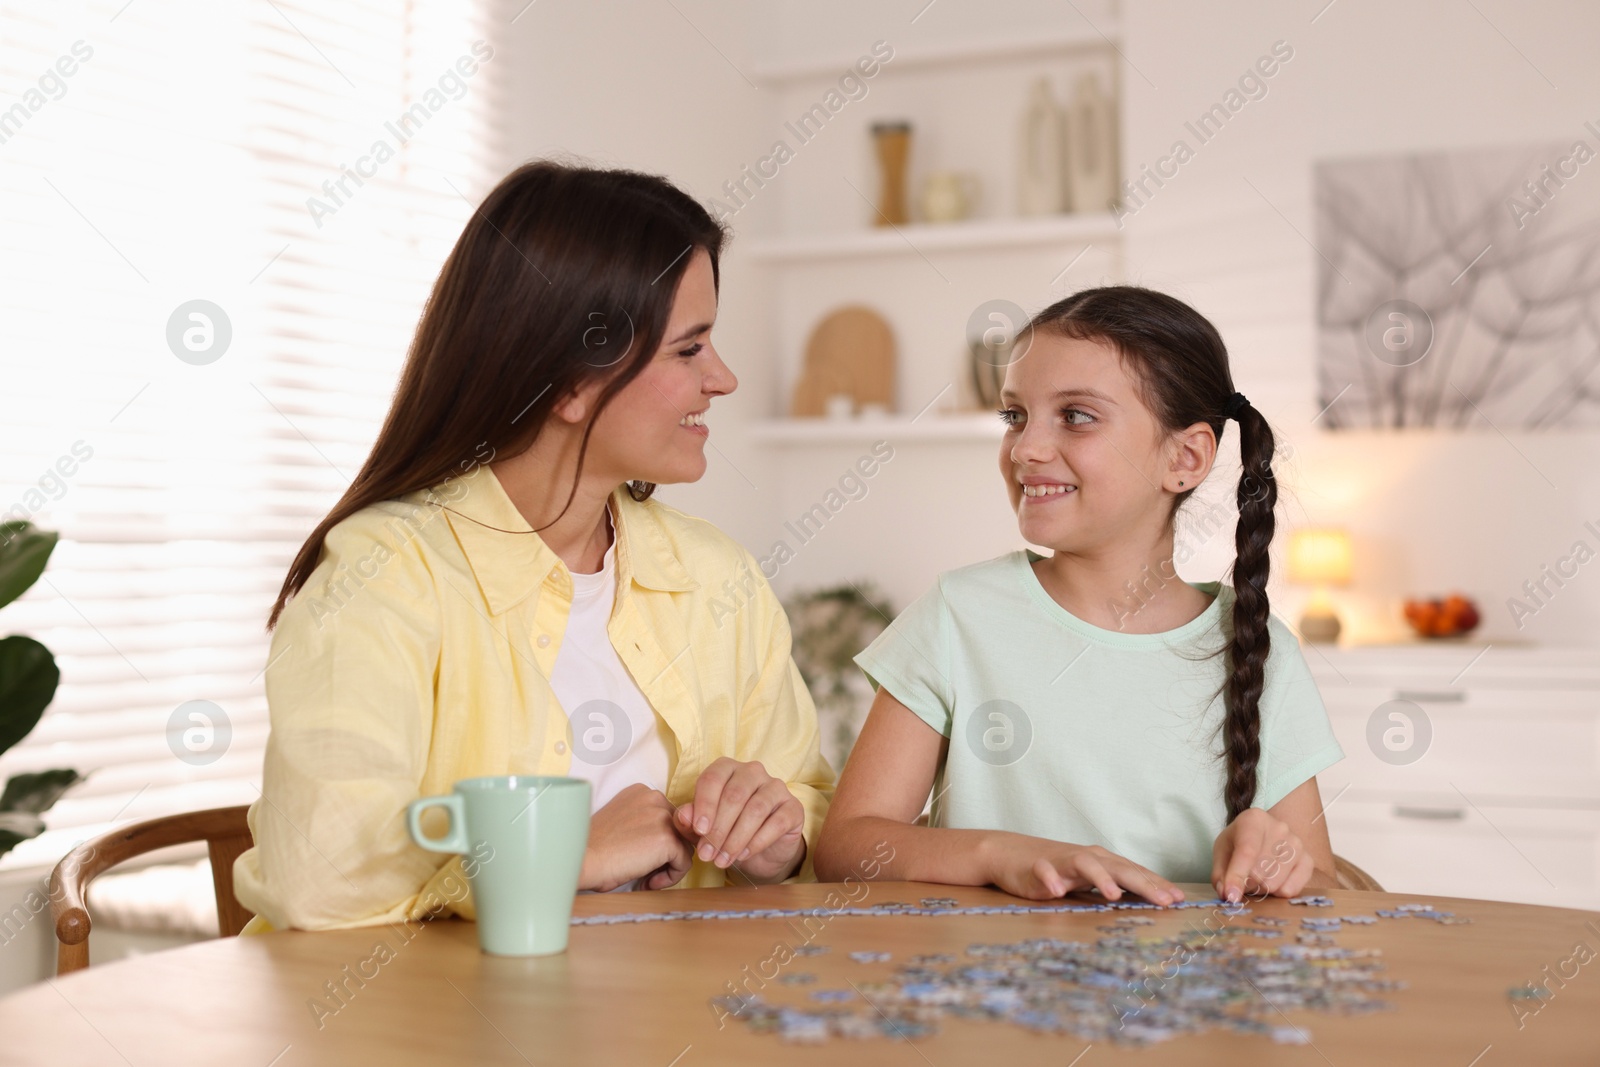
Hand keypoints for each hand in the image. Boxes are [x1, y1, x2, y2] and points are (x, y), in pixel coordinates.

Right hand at [579, 784, 693, 892]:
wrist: (580, 859)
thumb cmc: (593, 849)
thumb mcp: (622, 825)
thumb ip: (644, 825)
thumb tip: (666, 845)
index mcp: (642, 792)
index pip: (667, 818)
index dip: (657, 843)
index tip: (639, 858)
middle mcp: (655, 798)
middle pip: (679, 831)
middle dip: (666, 854)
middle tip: (645, 873)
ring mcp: (663, 817)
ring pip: (685, 846)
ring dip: (668, 866)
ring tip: (646, 879)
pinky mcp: (667, 839)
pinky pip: (683, 863)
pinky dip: (670, 877)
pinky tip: (647, 883)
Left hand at [674, 758, 804, 883]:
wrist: (759, 852)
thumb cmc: (727, 831)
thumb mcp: (703, 828)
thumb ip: (690, 820)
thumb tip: (684, 817)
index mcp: (727, 768)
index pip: (713, 778)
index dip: (704, 805)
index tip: (698, 831)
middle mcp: (753, 772)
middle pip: (735, 795)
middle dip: (719, 828)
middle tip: (707, 854)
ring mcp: (776, 788)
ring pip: (756, 809)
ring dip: (736, 839)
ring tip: (722, 860)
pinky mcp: (793, 808)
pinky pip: (777, 822)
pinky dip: (757, 842)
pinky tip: (743, 855)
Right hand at [985, 835, 1183, 904]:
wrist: (1009, 854)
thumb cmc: (1055, 869)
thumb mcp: (1088, 879)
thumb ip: (1114, 886)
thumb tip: (1149, 901)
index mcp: (1102, 861)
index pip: (1135, 872)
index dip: (1157, 885)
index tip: (1179, 900)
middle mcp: (1087, 857)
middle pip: (1119, 868)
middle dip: (1143, 884)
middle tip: (1165, 901)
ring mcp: (1062, 861)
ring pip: (1085, 865)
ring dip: (1100, 878)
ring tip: (1114, 896)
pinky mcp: (1036, 868)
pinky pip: (1044, 872)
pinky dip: (1051, 879)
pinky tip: (1057, 890)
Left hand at [1211, 807, 1313, 901]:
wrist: (1262, 834)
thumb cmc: (1238, 842)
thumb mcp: (1222, 852)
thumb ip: (1220, 874)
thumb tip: (1227, 895)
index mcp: (1254, 819)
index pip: (1247, 852)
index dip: (1237, 877)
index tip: (1230, 896)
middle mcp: (1280, 828)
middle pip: (1260, 873)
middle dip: (1246, 885)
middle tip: (1242, 880)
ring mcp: (1297, 844)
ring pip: (1275, 884)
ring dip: (1260, 889)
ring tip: (1257, 878)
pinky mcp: (1308, 861)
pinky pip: (1292, 889)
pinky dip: (1278, 893)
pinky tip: (1273, 881)